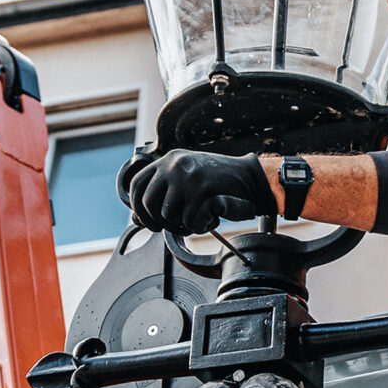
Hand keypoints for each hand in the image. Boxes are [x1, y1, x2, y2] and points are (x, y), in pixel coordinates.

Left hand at [118, 148, 274, 234]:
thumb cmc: (219, 181)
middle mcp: (174, 165)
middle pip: (147, 202)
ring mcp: (187, 176)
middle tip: (169, 227)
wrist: (251, 177)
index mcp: (168, 160)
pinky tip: (208, 220)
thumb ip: (165, 192)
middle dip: (155, 222)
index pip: (136, 184)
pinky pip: (188, 220)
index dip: (136, 206)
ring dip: (179, 225)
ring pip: (167, 214)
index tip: (146, 219)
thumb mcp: (187, 178)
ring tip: (195, 221)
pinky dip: (198, 227)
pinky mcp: (202, 189)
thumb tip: (137, 219)